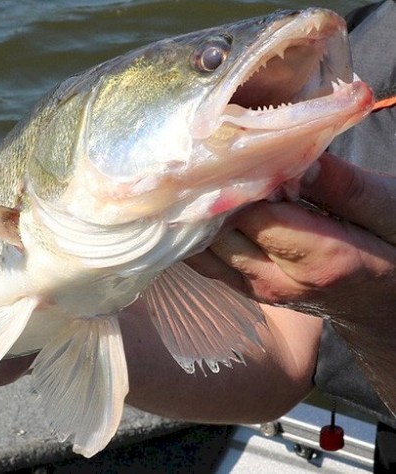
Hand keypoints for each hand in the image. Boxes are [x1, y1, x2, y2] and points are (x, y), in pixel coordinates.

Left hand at [188, 152, 395, 413]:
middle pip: (218, 229)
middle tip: (210, 155)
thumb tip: (299, 161)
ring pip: (201, 246)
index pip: (252, 212)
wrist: (385, 301)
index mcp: (321, 259)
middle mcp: (279, 281)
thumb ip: (345, 187)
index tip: (238, 148)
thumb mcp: (391, 209)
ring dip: (196, 212)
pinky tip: (204, 201)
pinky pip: (203, 259)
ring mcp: (256, 289)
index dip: (240, 178)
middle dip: (211, 192)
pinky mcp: (243, 288)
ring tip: (202, 175)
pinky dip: (196, 230)